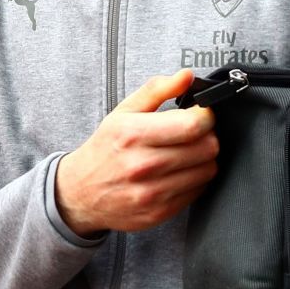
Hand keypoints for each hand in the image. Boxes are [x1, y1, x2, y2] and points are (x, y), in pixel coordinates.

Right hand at [54, 70, 217, 236]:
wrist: (81, 191)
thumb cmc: (105, 148)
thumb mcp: (124, 112)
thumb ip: (157, 89)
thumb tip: (186, 76)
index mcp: (133, 134)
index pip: (193, 125)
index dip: (206, 116)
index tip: (202, 114)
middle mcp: (142, 165)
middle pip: (206, 148)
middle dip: (208, 136)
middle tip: (195, 133)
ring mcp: (151, 193)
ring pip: (207, 170)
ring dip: (204, 158)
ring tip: (187, 152)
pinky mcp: (159, 212)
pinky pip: (198, 191)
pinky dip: (196, 179)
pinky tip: (180, 171)